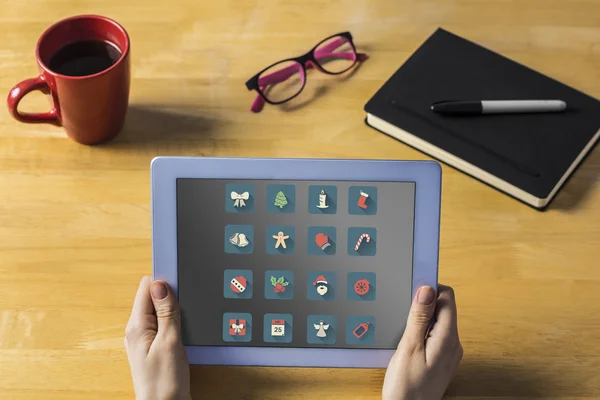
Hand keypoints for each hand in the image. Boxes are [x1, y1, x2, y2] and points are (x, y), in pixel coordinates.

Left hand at [125, 276, 190, 399]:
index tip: (181, 283)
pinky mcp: (154, 346)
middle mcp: (137, 329)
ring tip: (185, 322)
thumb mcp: (170, 341)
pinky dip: (175, 322)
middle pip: (153, 297)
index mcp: (137, 325)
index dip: (165, 282)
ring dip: (175, 311)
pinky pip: (164, 324)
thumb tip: (160, 284)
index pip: (147, 287)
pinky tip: (184, 331)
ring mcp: (145, 338)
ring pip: (160, 311)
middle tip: (186, 308)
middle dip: (171, 297)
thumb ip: (167, 311)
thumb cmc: (165, 382)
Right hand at [382, 284, 462, 399]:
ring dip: (420, 318)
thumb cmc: (406, 388)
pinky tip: (406, 341)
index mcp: (448, 338)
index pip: (447, 298)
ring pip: (437, 321)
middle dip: (423, 304)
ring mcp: (448, 352)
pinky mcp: (441, 359)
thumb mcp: (409, 348)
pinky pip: (434, 334)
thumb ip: (419, 318)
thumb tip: (426, 290)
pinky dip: (421, 331)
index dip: (430, 288)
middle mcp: (453, 344)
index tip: (411, 287)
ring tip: (402, 330)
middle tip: (402, 311)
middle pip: (443, 308)